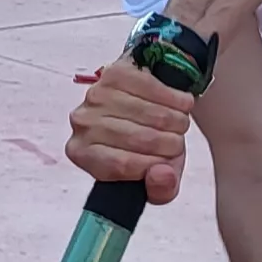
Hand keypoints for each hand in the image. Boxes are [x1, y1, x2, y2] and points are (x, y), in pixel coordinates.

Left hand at [64, 61, 195, 203]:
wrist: (143, 102)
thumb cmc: (144, 145)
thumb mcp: (154, 179)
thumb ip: (161, 190)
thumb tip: (162, 175)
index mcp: (83, 154)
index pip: (122, 165)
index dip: (155, 166)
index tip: (169, 164)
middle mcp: (83, 123)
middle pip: (140, 138)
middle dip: (171, 143)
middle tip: (177, 142)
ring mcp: (97, 94)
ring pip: (150, 113)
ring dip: (176, 121)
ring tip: (179, 125)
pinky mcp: (116, 72)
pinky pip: (154, 88)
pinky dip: (175, 99)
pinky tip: (179, 106)